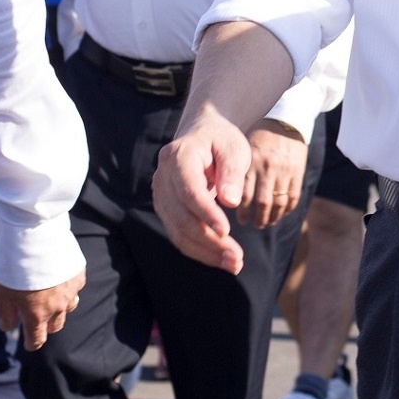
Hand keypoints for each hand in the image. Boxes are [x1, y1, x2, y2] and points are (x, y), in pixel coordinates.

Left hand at [0, 270, 85, 350]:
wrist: (35, 235)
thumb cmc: (14, 264)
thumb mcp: (1, 291)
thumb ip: (6, 312)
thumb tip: (7, 326)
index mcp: (37, 315)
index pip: (37, 339)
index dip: (32, 343)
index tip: (29, 343)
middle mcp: (57, 307)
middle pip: (55, 326)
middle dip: (45, 325)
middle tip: (36, 316)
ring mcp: (70, 291)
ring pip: (68, 308)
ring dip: (59, 308)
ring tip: (49, 297)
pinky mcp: (78, 275)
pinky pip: (74, 288)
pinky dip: (66, 288)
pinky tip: (58, 278)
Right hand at [154, 106, 253, 273]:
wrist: (202, 134)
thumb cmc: (221, 140)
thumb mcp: (233, 148)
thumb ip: (232, 172)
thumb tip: (230, 201)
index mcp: (178, 156)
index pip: (189, 191)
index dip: (206, 214)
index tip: (227, 232)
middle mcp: (162, 177)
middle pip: (182, 217)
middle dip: (209, 242)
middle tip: (238, 259)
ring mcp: (160, 195)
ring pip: (178, 232)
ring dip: (205, 252)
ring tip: (234, 264)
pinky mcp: (165, 209)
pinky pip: (178, 235)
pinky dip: (199, 250)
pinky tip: (221, 258)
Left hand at [240, 123, 308, 228]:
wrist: (285, 120)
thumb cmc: (259, 136)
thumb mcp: (244, 148)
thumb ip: (238, 170)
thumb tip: (227, 196)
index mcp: (251, 162)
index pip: (245, 195)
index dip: (243, 212)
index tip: (241, 219)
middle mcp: (268, 167)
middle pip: (262, 203)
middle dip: (258, 219)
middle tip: (255, 225)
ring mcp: (284, 170)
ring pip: (278, 203)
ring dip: (272, 217)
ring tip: (267, 222)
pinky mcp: (298, 171)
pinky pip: (293, 196)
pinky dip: (287, 209)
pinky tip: (281, 213)